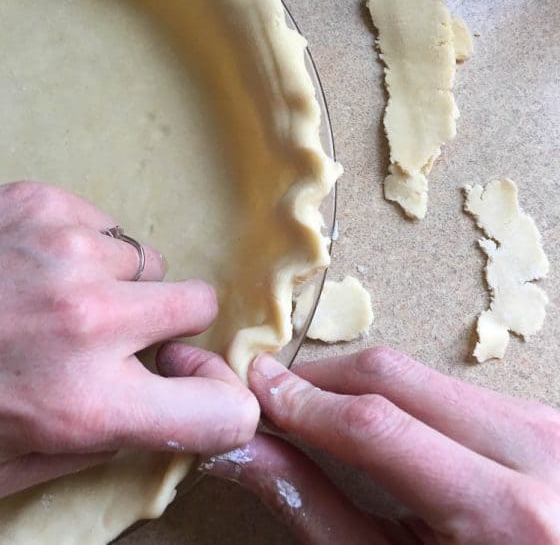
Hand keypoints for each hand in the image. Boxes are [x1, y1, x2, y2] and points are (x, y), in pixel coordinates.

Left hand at [0, 182, 258, 496]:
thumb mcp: (13, 464)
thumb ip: (101, 443)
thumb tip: (165, 413)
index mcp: (85, 404)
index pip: (222, 410)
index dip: (221, 401)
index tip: (200, 390)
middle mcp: (89, 323)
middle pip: (200, 305)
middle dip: (166, 322)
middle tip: (118, 333)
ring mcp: (68, 254)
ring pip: (144, 260)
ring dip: (113, 282)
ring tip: (51, 297)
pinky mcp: (42, 204)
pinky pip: (103, 226)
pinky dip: (79, 247)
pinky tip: (29, 265)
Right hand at [203, 348, 559, 543]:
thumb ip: (315, 508)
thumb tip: (246, 449)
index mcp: (505, 515)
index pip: (378, 427)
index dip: (305, 401)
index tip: (257, 385)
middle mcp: (535, 452)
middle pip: (398, 376)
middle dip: (324, 378)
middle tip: (276, 392)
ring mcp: (547, 424)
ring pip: (423, 373)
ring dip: (360, 385)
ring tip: (320, 411)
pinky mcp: (543, 415)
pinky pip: (452, 386)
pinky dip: (403, 395)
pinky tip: (378, 419)